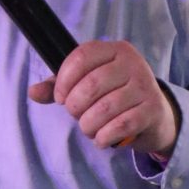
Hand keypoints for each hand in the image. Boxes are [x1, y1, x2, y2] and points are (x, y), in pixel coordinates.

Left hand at [28, 40, 179, 155]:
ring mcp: (145, 86)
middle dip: (75, 106)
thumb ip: (58, 86)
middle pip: (91, 84)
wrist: (155, 115)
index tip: (59, 98)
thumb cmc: (114, 94)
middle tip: (75, 115)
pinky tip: (100, 138)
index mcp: (114, 49)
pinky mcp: (153, 110)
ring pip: (105, 107)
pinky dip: (104, 136)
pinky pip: (121, 125)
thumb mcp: (87, 83)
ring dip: (88, 124)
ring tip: (87, 128)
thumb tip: (32, 92)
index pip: (81, 56)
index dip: (64, 79)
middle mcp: (132, 63)